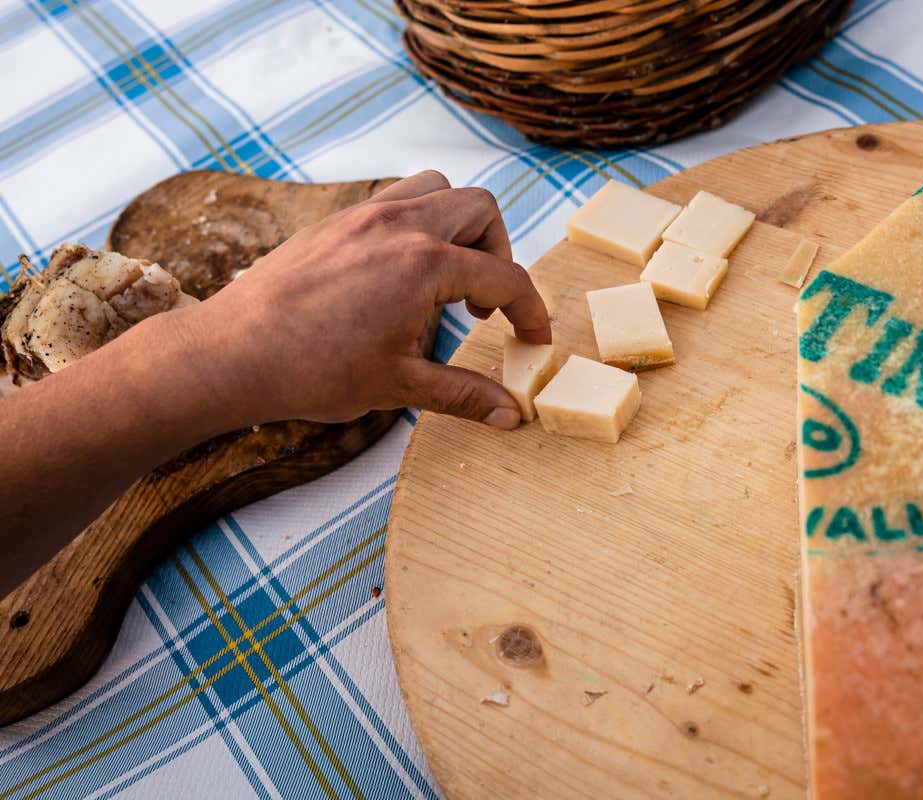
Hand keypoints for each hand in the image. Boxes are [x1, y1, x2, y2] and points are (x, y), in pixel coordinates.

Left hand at [174, 171, 550, 428]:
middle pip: (481, 210)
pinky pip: (395, 199)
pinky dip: (417, 222)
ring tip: (449, 276)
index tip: (534, 338)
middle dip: (500, 252)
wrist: (231, 354)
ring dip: (459, 225)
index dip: (531, 311)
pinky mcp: (337, 221)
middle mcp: (400, 227)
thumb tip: (510, 414)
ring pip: (437, 189)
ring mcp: (364, 216)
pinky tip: (401, 272)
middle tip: (486, 303)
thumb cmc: (310, 371)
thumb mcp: (398, 387)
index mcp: (425, 265)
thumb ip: (462, 394)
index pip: (505, 276)